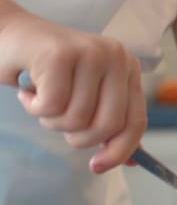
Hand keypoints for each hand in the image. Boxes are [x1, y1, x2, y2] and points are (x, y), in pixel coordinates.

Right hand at [0, 10, 145, 172]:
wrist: (8, 37)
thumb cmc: (51, 74)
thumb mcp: (89, 97)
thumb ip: (112, 125)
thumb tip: (134, 163)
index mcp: (128, 69)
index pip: (135, 122)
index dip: (119, 151)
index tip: (98, 167)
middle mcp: (116, 57)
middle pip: (108, 126)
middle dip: (79, 137)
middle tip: (59, 122)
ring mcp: (89, 52)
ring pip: (76, 119)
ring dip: (51, 120)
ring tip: (43, 98)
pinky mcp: (59, 54)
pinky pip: (51, 106)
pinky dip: (34, 107)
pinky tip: (29, 89)